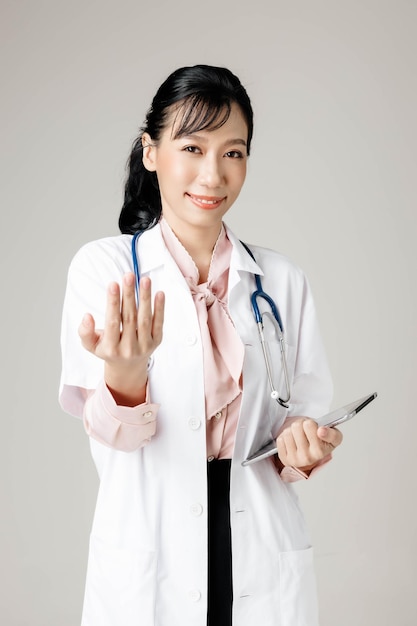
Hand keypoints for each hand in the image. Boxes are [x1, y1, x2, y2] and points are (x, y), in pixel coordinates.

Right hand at [78, 273, 164, 405]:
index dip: (113, 302)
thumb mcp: (91, 345)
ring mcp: (144, 346)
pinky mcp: (156, 342)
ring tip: (144, 280)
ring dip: (145, 298)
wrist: (127, 367)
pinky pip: (158, 323)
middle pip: (129, 318)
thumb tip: (87, 316)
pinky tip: (159, 293)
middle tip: (129, 276)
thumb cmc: (107, 350)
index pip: (113, 322)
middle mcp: (128, 349)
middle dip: (129, 295)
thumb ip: (85, 332)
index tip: (113, 284)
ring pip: (145, 319)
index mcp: (111, 349)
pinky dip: (160, 308)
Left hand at [276, 417, 342, 472]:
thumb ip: (331, 433)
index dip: (317, 428)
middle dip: (301, 424)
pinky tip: (292, 441)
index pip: (314, 430)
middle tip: (306, 429)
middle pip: (298, 426)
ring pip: (287, 432)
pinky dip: (285, 438)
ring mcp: (295, 459)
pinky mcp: (285, 459)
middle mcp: (308, 458)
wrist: (311, 454)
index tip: (320, 430)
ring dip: (292, 431)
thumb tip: (321, 430)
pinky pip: (280, 439)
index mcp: (321, 452)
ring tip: (299, 435)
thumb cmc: (321, 442)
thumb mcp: (333, 436)